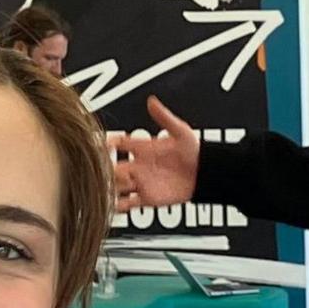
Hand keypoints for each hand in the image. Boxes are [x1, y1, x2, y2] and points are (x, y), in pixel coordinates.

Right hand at [106, 95, 200, 211]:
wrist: (206, 173)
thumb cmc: (195, 151)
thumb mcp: (180, 131)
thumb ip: (165, 118)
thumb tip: (152, 101)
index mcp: (143, 148)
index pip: (119, 143)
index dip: (108, 143)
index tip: (103, 144)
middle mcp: (138, 165)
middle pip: (112, 167)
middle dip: (105, 169)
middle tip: (105, 171)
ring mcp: (141, 182)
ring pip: (116, 185)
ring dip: (110, 188)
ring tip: (106, 189)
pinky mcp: (147, 197)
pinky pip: (127, 204)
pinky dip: (118, 206)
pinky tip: (114, 205)